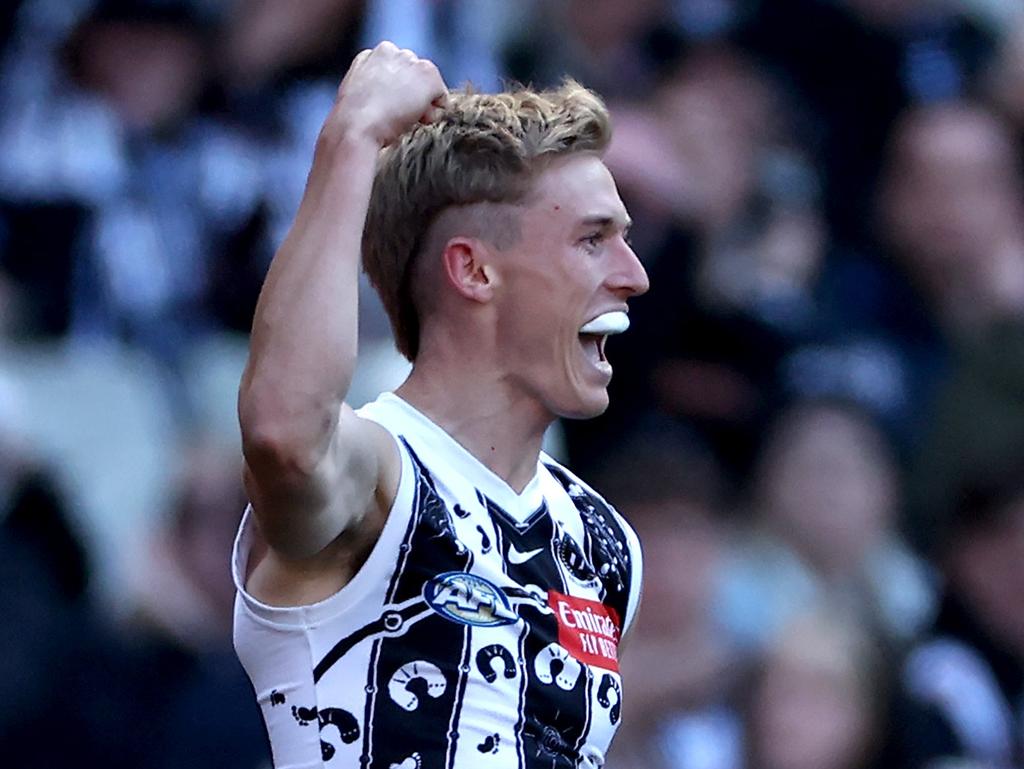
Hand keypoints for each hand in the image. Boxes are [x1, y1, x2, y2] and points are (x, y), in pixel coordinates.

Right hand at [327, 41, 447, 147]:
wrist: (358, 126)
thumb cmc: (353, 120)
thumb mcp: (358, 92)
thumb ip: (374, 83)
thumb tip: (389, 94)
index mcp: (374, 54)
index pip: (398, 71)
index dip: (398, 93)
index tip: (389, 108)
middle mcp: (394, 51)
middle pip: (415, 76)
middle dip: (412, 94)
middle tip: (398, 114)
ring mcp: (412, 62)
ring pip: (429, 86)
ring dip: (423, 104)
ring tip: (405, 118)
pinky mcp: (428, 75)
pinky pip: (442, 98)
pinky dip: (435, 113)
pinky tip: (417, 120)